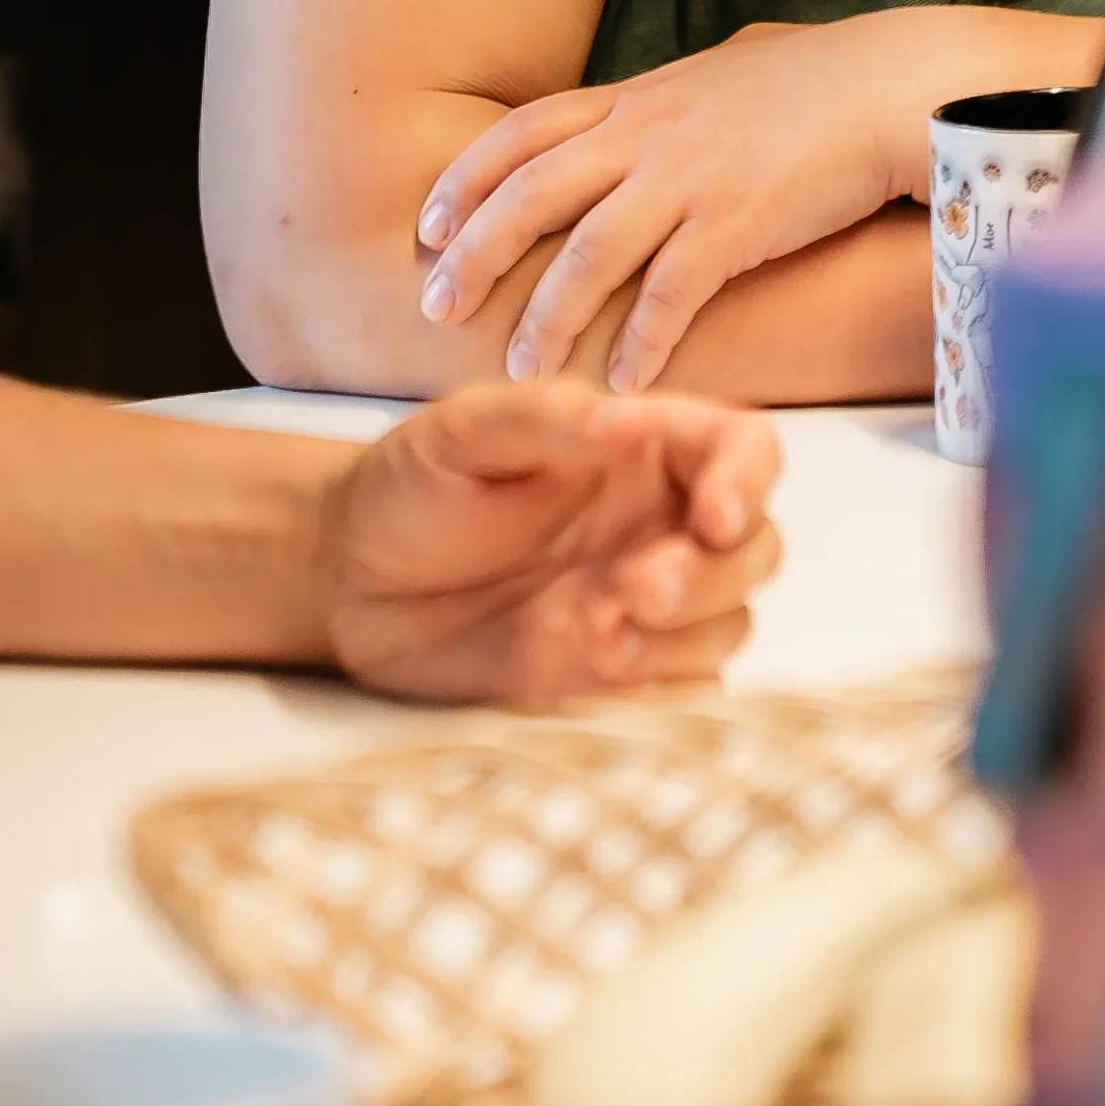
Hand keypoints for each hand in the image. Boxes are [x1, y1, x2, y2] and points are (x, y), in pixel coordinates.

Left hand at [316, 380, 780, 699]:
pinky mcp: (617, 672)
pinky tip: (595, 668)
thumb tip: (631, 421)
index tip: (714, 518)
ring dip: (681, 634)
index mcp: (647, 446)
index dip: (748, 483)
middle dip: (710, 575)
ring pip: (729, 622)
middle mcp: (661, 522)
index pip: (744, 452)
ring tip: (591, 632)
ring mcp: (645, 603)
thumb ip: (549, 417)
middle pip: (754, 548)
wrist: (350, 583)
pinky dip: (661, 685)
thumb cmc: (413, 486)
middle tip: (631, 591)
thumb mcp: (466, 430)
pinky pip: (684, 688)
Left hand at [415, 7, 1104, 392]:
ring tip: (521, 368)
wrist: (890, 84)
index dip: (466, 178)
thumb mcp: (725, 68)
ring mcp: (689, 178)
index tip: (428, 222)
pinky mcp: (738, 224)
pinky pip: (670, 293)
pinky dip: (642, 342)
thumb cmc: (819, 77)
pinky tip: (627, 381)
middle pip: (531, 195)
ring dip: (546, 317)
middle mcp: (648, 134)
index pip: (524, 132)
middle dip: (473, 254)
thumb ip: (677, 94)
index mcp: (638, 96)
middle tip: (435, 306)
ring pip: (587, 254)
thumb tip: (666, 96)